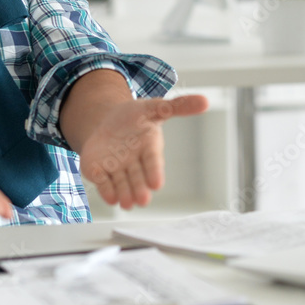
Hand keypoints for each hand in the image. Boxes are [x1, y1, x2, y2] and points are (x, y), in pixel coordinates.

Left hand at [77, 95, 208, 209]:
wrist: (107, 120)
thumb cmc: (135, 117)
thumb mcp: (155, 107)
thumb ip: (179, 106)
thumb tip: (205, 101)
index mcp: (149, 148)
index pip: (153, 162)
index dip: (154, 172)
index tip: (156, 184)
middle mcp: (134, 162)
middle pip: (137, 178)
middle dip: (139, 189)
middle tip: (143, 200)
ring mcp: (116, 168)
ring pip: (121, 184)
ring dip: (124, 194)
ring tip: (127, 203)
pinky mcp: (99, 171)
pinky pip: (102, 182)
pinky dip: (105, 190)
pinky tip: (110, 198)